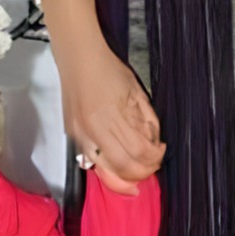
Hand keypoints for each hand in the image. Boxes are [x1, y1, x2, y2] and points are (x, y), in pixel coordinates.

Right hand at [60, 42, 165, 190]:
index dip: (155, 157)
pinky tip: (119, 165)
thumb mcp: (137, 92)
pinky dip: (109, 169)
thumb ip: (147, 120)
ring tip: (138, 169)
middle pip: (123, 167)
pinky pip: (92, 162)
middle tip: (152, 165)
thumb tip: (154, 144)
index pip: (139, 150)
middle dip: (142, 171)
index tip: (161, 151)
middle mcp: (94, 129)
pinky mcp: (73, 137)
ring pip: (106, 171)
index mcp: (112, 115)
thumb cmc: (109, 70)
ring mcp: (81, 135)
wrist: (79, 59)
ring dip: (125, 176)